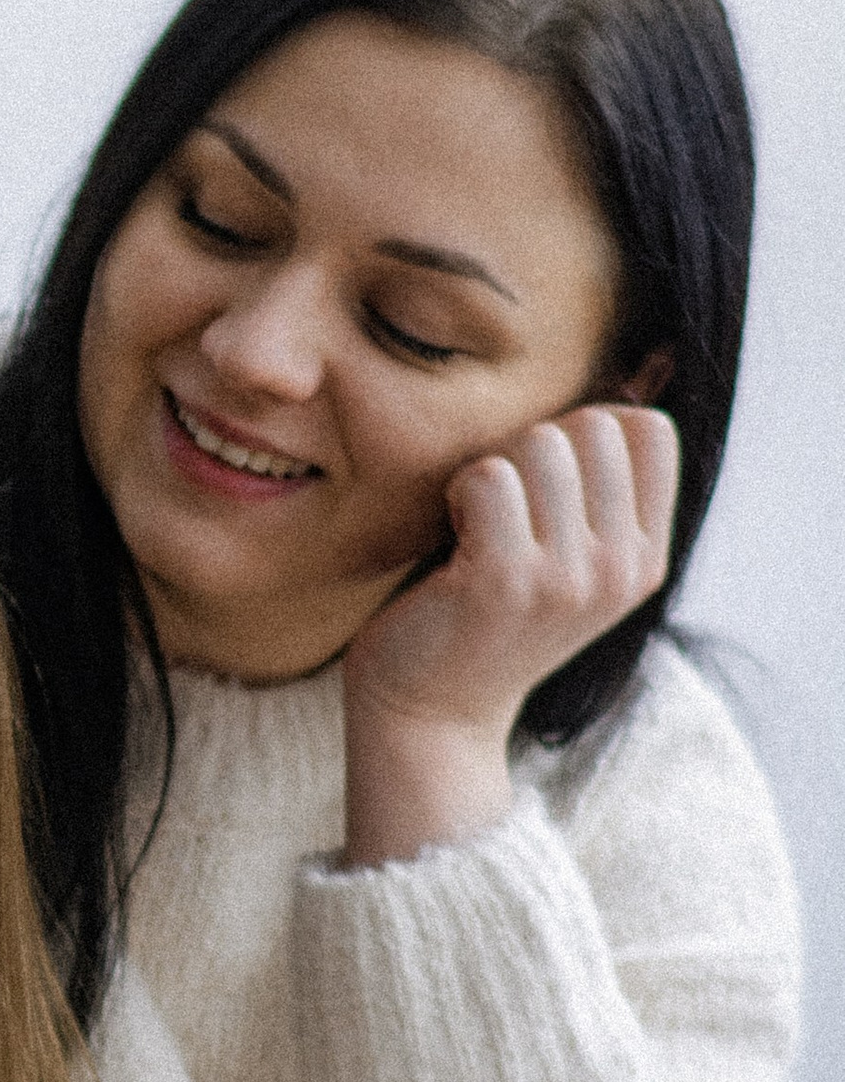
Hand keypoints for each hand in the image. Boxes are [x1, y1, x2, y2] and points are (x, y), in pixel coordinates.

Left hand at [341, 403, 678, 867]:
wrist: (431, 711)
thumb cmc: (483, 611)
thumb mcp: (567, 553)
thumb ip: (596, 483)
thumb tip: (637, 369)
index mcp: (645, 557)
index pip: (649, 429)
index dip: (585, 427)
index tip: (544, 481)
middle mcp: (620, 569)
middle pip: (592, 423)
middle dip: (531, 444)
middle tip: (500, 505)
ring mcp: (568, 578)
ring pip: (540, 441)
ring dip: (491, 467)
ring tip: (475, 523)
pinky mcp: (505, 580)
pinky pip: (487, 475)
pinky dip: (457, 492)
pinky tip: (452, 537)